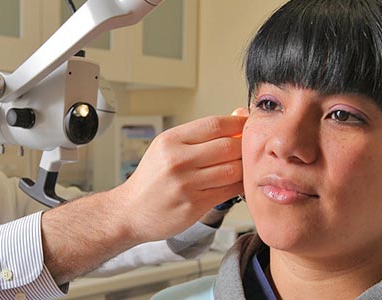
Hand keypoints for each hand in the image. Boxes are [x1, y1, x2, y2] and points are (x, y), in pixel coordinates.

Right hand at [113, 113, 246, 241]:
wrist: (130, 211)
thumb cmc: (152, 179)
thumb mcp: (168, 148)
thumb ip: (202, 134)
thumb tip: (238, 116)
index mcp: (170, 141)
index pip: (215, 125)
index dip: (239, 123)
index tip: (249, 126)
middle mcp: (177, 160)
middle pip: (228, 146)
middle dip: (245, 147)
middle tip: (251, 149)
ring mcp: (185, 184)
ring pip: (233, 170)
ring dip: (245, 168)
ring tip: (246, 167)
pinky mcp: (194, 205)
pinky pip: (229, 191)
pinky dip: (240, 186)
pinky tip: (239, 183)